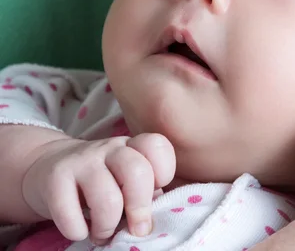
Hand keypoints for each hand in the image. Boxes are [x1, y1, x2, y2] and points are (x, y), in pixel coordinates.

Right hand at [22, 133, 175, 243]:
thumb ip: (144, 192)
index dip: (163, 171)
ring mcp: (82, 160)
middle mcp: (110, 148)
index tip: (155, 192)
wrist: (47, 168)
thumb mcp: (124, 179)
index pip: (156, 145)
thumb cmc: (100, 181)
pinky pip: (69, 211)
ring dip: (107, 225)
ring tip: (103, 233)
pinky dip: (77, 230)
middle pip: (137, 172)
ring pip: (108, 197)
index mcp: (132, 146)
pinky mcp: (55, 177)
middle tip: (136, 229)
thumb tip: (151, 220)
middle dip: (140, 209)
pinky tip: (79, 230)